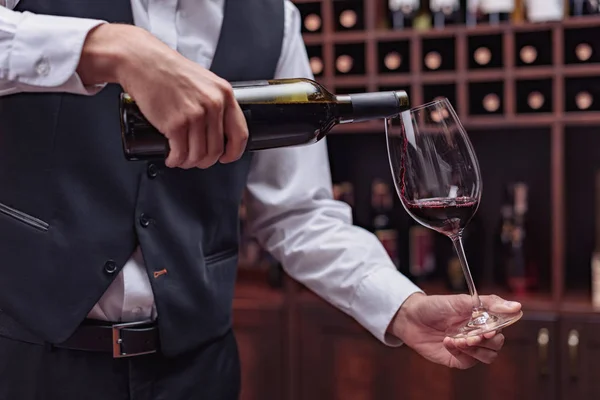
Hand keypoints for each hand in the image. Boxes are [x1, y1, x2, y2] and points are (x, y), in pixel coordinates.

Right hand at [77, 24, 247, 168]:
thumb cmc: (169, 70)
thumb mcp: (204, 82)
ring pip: (198, 155)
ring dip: (189, 162)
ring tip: (181, 158)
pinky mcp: (175, 124)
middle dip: (205, 160)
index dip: (233, 152)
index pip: (240, 134)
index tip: (226, 157)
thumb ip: (215, 103)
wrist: (142, 61)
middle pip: (217, 150)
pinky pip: (180, 153)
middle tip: (196, 159)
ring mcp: (195, 115)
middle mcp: (213, 105)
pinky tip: (172, 157)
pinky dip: (175, 160)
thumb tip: (218, 130)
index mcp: (224, 95)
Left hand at [390, 292, 521, 368]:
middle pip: (497, 344)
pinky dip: (459, 352)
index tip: (489, 327)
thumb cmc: (435, 306)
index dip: (499, 329)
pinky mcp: (457, 358)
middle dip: (486, 340)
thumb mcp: (461, 300)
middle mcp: (477, 333)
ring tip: (458, 339)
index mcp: (481, 318)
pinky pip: (468, 362)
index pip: (502, 326)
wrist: (410, 317)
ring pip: (488, 356)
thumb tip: (516, 306)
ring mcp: (468, 347)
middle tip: (472, 335)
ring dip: (475, 349)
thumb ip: (489, 303)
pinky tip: (447, 341)